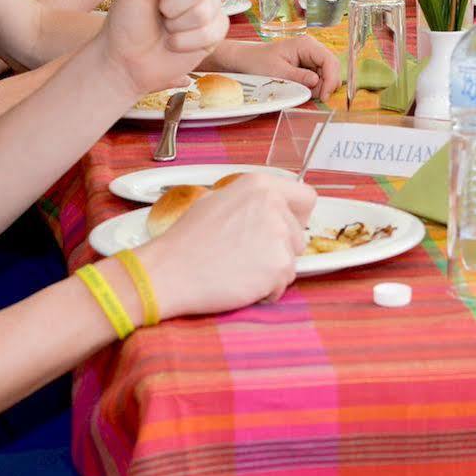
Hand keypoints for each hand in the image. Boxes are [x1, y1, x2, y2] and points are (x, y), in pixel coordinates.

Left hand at [101, 0, 227, 93]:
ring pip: (206, 10)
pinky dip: (188, 41)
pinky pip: (213, 30)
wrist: (127, 60)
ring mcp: (206, 8)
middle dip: (175, 4)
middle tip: (159, 12)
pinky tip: (175, 43)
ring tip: (165, 29)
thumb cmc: (126, 22)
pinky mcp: (214, 32)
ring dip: (179, 26)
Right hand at [138, 172, 313, 315]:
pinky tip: (240, 283)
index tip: (283, 228)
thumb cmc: (187, 240)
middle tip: (247, 256)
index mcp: (260, 185)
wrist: (169, 271)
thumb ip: (250, 201)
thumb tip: (268, 208)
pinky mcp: (279, 266)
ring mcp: (279, 236)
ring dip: (271, 271)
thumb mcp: (216, 201)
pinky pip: (283, 283)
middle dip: (279, 249)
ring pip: (291, 261)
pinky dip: (266, 290)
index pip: (306, 197)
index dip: (296, 216)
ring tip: (239, 270)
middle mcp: (275, 206)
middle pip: (298, 235)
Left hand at [208, 35, 344, 98]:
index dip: (331, 79)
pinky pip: (318, 79)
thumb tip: (317, 82)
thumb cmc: (257, 62)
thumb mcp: (277, 72)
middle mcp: (311, 49)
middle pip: (332, 68)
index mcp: (306, 45)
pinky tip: (303, 90)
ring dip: (320, 87)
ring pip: (327, 75)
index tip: (324, 95)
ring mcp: (310, 58)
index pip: (329, 60)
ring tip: (304, 92)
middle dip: (327, 84)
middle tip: (317, 98)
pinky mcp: (307, 67)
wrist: (245, 61)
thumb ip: (298, 77)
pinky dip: (315, 88)